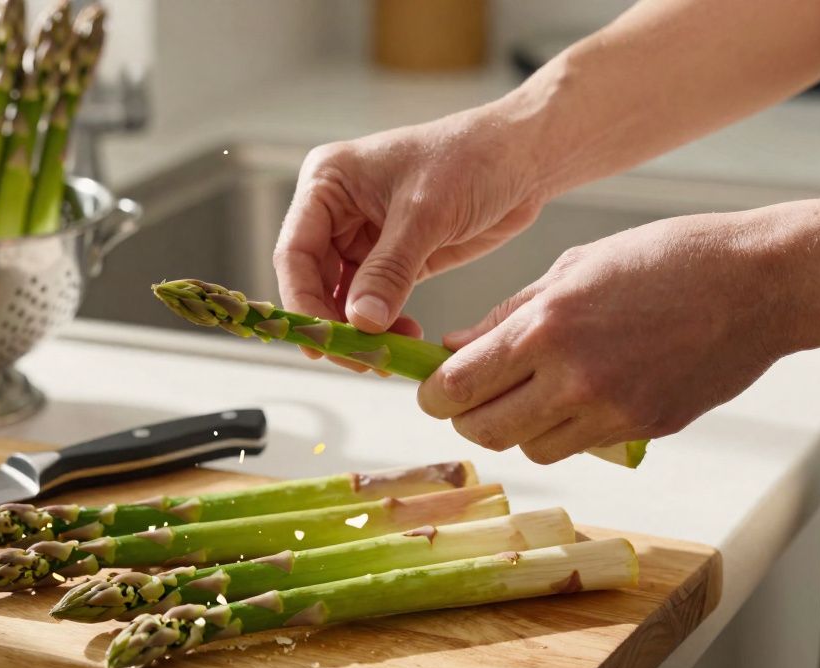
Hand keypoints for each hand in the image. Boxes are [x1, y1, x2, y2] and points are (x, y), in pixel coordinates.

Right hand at [272, 105, 548, 369]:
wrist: (524, 156)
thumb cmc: (473, 158)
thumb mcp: (426, 213)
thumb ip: (389, 270)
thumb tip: (361, 322)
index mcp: (327, 182)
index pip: (295, 252)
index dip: (302, 301)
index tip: (322, 340)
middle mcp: (335, 210)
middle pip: (312, 281)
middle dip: (333, 322)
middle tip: (359, 357)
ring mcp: (362, 236)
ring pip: (341, 297)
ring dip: (360, 328)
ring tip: (386, 351)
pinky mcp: (391, 258)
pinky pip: (373, 301)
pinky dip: (384, 324)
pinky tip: (404, 336)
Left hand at [417, 211, 795, 463]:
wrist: (757, 282)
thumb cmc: (664, 259)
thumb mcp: (573, 268)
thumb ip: (506, 316)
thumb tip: (454, 348)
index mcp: (545, 327)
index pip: (457, 387)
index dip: (434, 395)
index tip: (434, 390)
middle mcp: (572, 377)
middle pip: (485, 432)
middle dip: (467, 419)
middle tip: (472, 398)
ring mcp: (611, 411)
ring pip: (530, 448)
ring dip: (518, 429)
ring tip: (532, 393)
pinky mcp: (644, 429)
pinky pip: (579, 446)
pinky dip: (565, 430)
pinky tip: (581, 395)